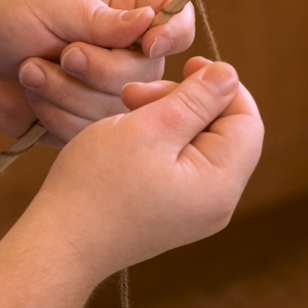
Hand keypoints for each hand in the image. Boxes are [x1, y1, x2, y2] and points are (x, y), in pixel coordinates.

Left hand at [0, 0, 196, 143]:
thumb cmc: (9, 21)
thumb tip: (150, 23)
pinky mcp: (87, 127)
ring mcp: (109, 95)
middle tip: (64, 54)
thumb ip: (102, 17)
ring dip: (66, 90)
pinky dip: (55, 114)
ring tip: (31, 70)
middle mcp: (128, 55)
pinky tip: (32, 96)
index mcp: (127, 12)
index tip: (149, 43)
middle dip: (99, 67)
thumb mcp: (53, 3)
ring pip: (118, 109)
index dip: (173, 34)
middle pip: (148, 74)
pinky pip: (89, 132)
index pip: (176, 21)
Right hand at [21, 58, 263, 283]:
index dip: (221, 86)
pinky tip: (127, 137)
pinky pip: (181, 166)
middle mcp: (216, 204)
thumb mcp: (149, 129)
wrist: (60, 243)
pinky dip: (160, 143)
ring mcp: (194, 213)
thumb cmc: (96, 185)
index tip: (186, 64)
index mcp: (219, 184)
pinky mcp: (172, 215)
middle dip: (187, 102)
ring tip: (126, 112)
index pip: (247, 120)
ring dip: (169, 119)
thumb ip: (195, 100)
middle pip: (224, 133)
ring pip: (199, 147)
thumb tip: (230, 75)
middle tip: (135, 93)